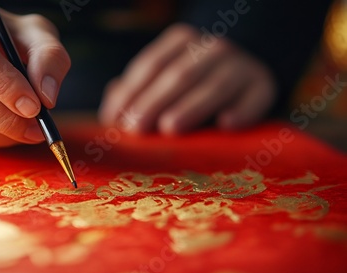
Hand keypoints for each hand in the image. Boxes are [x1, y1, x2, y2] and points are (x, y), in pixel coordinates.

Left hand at [99, 24, 275, 133]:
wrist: (243, 73)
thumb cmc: (192, 83)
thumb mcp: (163, 79)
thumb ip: (136, 90)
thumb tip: (111, 111)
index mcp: (181, 40)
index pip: (150, 65)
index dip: (131, 92)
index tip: (115, 120)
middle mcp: (211, 47)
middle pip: (178, 75)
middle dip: (153, 102)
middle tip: (136, 129)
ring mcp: (240, 64)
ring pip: (214, 85)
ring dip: (191, 107)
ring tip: (169, 127)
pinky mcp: (264, 84)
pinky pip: (254, 97)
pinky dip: (242, 110)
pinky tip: (226, 124)